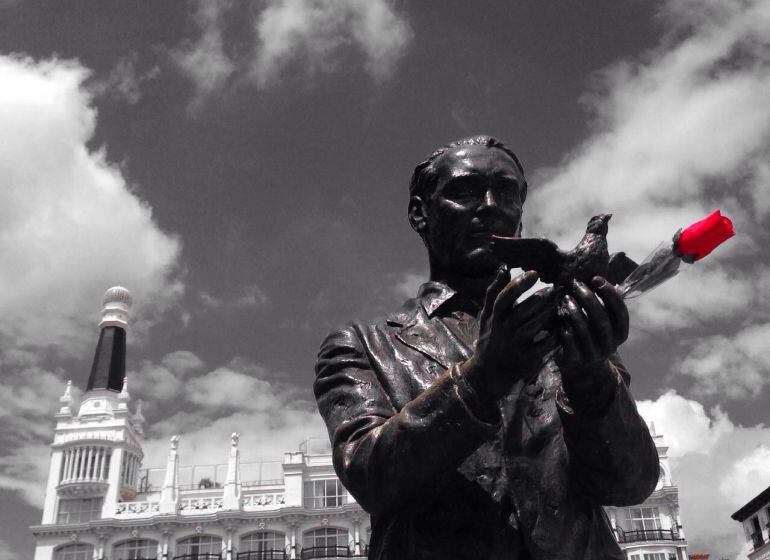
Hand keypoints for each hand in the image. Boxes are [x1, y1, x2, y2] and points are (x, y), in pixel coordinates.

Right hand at [463, 267, 556, 401]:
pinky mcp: (527, 360)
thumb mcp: (487, 316)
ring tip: (562, 304)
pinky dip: (555, 335)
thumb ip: (494, 293)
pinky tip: (565, 326)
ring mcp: (515, 346)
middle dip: (540, 299)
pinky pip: (544, 346)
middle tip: (556, 289)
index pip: (503, 299)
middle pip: (521, 312)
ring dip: (549, 314)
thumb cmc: (490, 339)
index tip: (534, 273)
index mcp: (494, 318)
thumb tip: (503, 268)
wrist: (489, 375)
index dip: (518, 285)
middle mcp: (503, 331)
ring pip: (534, 327)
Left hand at [556, 276, 628, 412]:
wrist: (584, 369)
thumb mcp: (602, 322)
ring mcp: (593, 355)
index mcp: (621, 333)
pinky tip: (559, 317)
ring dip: (574, 311)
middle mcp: (610, 345)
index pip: (620, 311)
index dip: (609, 293)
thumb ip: (602, 303)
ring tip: (565, 298)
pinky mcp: (575, 361)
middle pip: (601, 319)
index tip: (596, 278)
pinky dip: (564, 327)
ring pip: (584, 330)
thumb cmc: (592, 335)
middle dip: (589, 299)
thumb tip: (595, 268)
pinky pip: (569, 342)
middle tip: (576, 284)